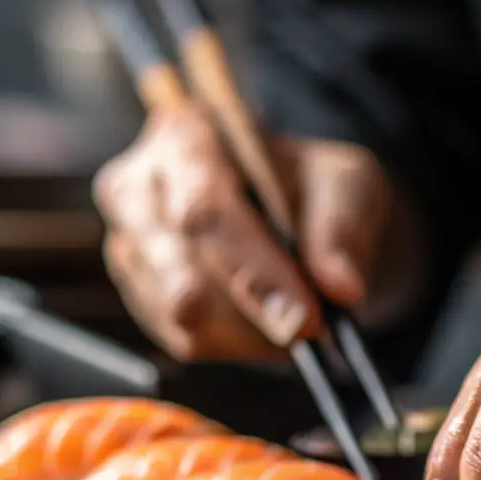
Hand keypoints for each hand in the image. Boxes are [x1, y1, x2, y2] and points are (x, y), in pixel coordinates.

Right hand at [94, 107, 393, 360]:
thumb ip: (342, 229)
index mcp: (185, 136)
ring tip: (295, 313)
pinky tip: (266, 321)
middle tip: (314, 329)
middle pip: (181, 274)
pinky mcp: (140, 294)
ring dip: (252, 330)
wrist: (297, 215)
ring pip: (184, 315)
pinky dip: (239, 343)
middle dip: (255, 311)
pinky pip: (186, 340)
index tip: (306, 319)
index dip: (255, 272)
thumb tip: (341, 287)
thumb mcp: (349, 186)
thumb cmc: (315, 190)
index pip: (205, 211)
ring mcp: (131, 244)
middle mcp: (138, 187)